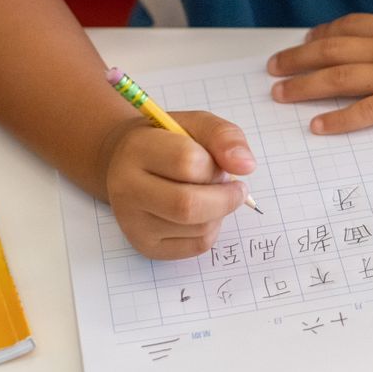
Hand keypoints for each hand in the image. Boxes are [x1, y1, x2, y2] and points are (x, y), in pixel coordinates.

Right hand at [100, 111, 255, 259]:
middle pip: (188, 205)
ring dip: (220, 212)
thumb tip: (246, 165)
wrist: (130, 164)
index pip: (187, 161)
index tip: (225, 164)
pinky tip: (203, 213)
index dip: (216, 164)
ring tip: (210, 195)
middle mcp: (126, 188)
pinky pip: (197, 245)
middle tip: (236, 189)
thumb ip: (225, 136)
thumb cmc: (170, 142)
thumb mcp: (197, 124)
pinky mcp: (145, 246)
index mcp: (136, 150)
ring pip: (198, 228)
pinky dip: (212, 228)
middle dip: (225, 197)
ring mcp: (132, 222)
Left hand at [267, 0, 372, 133]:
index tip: (304, 40)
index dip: (322, 34)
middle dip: (298, 59)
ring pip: (339, 79)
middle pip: (332, 51)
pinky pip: (366, 111)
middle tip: (272, 68)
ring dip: (305, 86)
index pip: (349, 27)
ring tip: (279, 95)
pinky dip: (339, 119)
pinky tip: (318, 127)